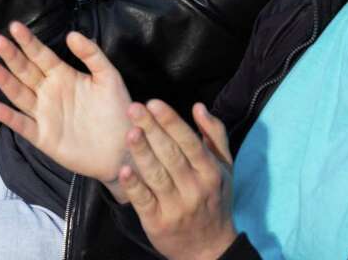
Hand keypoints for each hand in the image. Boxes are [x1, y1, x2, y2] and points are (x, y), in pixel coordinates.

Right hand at [0, 24, 132, 182]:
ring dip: (4, 81)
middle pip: (25, 71)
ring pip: (19, 94)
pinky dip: (8, 117)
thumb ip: (92, 55)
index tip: (14, 26)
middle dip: (11, 56)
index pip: (41, 55)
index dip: (28, 41)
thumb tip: (71, 34)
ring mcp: (44, 114)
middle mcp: (49, 92)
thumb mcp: (109, 78)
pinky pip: (22, 125)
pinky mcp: (43, 137)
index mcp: (63, 75)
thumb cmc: (117, 111)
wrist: (124, 149)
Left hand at [118, 101, 238, 259]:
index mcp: (210, 172)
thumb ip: (214, 135)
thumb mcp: (223, 168)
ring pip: (157, 176)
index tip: (154, 102)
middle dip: (152, 129)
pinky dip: (134, 186)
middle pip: (171, 155)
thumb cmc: (214, 199)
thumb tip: (199, 106)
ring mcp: (176, 206)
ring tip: (130, 133)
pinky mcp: (158, 222)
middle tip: (133, 107)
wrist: (209, 249)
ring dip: (142, 153)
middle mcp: (195, 188)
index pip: (189, 142)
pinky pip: (144, 201)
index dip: (171, 122)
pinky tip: (124, 171)